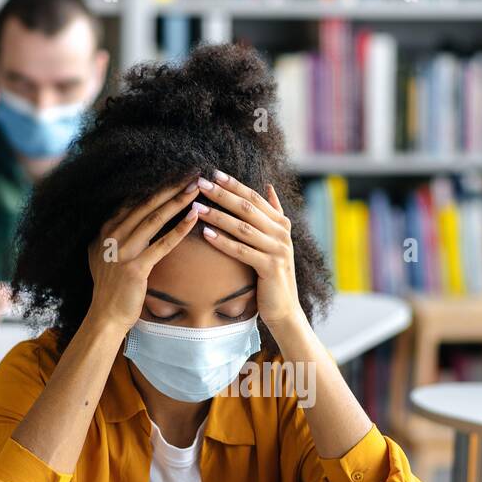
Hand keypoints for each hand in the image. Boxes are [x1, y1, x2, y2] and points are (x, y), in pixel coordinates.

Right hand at [86, 181, 201, 331]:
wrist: (106, 315)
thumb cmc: (111, 287)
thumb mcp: (104, 254)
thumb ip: (113, 234)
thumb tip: (127, 217)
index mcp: (105, 229)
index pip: (134, 199)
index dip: (156, 184)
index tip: (175, 171)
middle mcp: (112, 235)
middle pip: (146, 203)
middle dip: (170, 185)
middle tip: (192, 170)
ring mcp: (123, 251)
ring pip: (155, 218)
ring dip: (178, 200)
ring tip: (197, 187)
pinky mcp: (136, 268)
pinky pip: (162, 244)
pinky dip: (180, 229)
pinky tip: (195, 216)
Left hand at [192, 171, 302, 330]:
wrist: (285, 308)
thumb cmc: (273, 274)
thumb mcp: (275, 241)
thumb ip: (274, 214)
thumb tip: (269, 186)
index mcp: (281, 223)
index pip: (255, 197)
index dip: (234, 184)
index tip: (213, 173)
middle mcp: (281, 233)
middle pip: (248, 208)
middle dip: (223, 194)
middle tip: (200, 183)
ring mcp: (278, 250)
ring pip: (243, 228)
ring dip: (218, 216)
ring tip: (196, 207)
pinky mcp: (271, 267)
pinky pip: (242, 251)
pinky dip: (223, 241)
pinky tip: (205, 234)